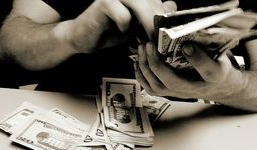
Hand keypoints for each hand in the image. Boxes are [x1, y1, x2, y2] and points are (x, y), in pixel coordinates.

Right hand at [62, 0, 176, 52]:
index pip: (157, 1)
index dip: (165, 17)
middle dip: (158, 22)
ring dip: (146, 23)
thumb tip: (171, 7)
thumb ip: (152, 17)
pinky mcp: (103, 3)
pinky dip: (125, 24)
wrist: (85, 38)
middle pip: (152, 2)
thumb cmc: (110, 31)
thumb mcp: (137, 27)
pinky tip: (123, 31)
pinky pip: (122, 14)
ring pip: (140, 5)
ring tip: (147, 37)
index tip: (168, 34)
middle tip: (160, 39)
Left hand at [135, 42, 243, 102]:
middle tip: (149, 45)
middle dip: (157, 64)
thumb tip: (189, 33)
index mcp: (215, 75)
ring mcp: (181, 93)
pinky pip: (152, 89)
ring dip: (146, 68)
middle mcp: (196, 88)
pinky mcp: (171, 94)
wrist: (218, 87)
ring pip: (159, 87)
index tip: (188, 45)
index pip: (209, 70)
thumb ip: (208, 45)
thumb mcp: (222, 53)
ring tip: (142, 49)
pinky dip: (142, 76)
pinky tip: (139, 62)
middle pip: (173, 82)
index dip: (198, 59)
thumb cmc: (218, 65)